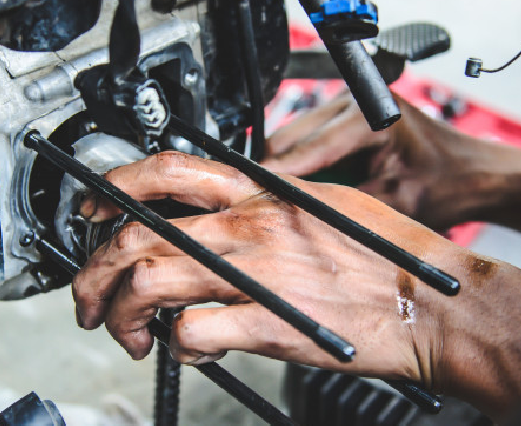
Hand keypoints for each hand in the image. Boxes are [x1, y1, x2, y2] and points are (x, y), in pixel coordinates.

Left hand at [75, 152, 520, 419]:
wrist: (429, 300)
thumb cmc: (385, 254)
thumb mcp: (322, 203)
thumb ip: (266, 202)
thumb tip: (220, 210)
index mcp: (263, 193)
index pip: (169, 171)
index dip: (117, 186)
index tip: (94, 210)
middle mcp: (250, 225)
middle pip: (140, 234)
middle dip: (97, 269)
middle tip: (92, 296)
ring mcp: (256, 273)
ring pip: (151, 281)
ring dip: (122, 312)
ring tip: (129, 332)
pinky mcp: (268, 323)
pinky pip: (192, 333)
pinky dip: (176, 346)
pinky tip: (188, 350)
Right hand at [262, 92, 485, 230]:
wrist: (470, 172)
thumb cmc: (445, 185)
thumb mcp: (392, 203)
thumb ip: (340, 202)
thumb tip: (295, 210)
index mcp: (369, 116)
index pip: (306, 150)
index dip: (276, 177)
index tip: (249, 197)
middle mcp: (353, 101)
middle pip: (288, 139)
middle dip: (274, 172)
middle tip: (261, 206)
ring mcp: (345, 105)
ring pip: (291, 139)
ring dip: (285, 168)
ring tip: (282, 200)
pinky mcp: (341, 116)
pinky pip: (305, 140)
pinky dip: (298, 164)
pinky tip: (301, 187)